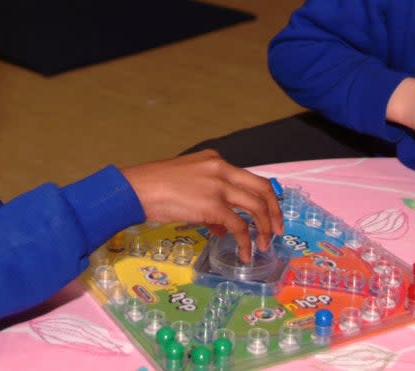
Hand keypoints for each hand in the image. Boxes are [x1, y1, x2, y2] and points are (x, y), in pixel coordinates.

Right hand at [121, 150, 281, 261]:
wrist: (137, 188)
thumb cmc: (154, 187)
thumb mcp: (187, 184)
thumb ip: (209, 201)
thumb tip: (222, 226)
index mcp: (215, 160)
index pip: (248, 177)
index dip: (262, 197)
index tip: (268, 212)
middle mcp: (221, 169)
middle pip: (262, 188)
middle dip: (274, 211)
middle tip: (277, 229)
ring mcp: (219, 186)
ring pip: (256, 206)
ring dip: (264, 228)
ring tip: (264, 244)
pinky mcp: (213, 205)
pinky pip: (239, 226)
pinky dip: (245, 241)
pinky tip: (244, 253)